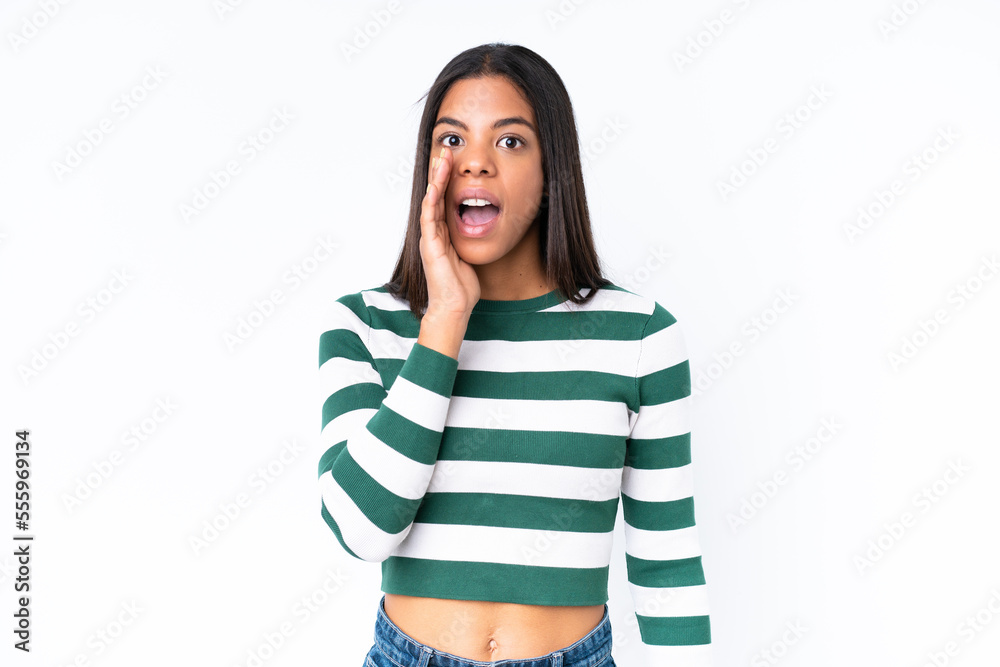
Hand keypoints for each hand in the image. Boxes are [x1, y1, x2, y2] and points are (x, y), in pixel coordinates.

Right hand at [420, 146, 479, 316]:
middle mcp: (434, 233)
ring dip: (436, 179)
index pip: (444, 199)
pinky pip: (429, 218)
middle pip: (435, 195)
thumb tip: (483, 227)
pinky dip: (431, 201)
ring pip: (431, 201)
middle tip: (446, 149)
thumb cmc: (462, 286)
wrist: (454, 306)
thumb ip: (471, 239)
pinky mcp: (430, 246)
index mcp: (443, 233)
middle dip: (440, 172)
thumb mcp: (470, 254)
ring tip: (441, 159)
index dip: (448, 179)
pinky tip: (435, 186)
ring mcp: (430, 238)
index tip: (454, 160)